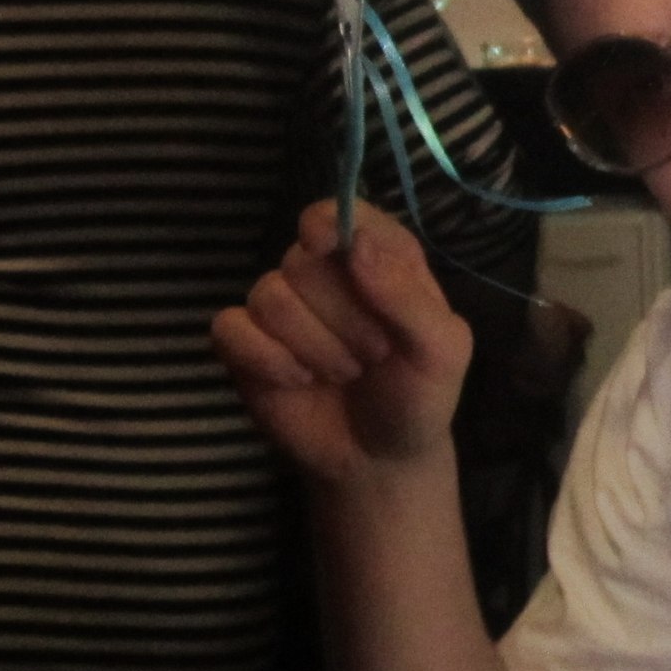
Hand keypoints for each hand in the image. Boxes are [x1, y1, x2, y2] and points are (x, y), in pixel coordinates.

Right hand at [213, 198, 472, 485]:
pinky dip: (266, 359)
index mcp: (379, 255)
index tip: (331, 248)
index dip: (329, 225)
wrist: (379, 459)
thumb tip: (356, 245)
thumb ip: (406, 296)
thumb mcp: (440, 350)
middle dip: (342, 319)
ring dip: (313, 346)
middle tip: (373, 356)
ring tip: (344, 373)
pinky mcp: (244, 343)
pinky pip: (230, 328)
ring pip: (269, 296)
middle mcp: (325, 271)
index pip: (339, 212)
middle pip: (303, 262)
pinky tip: (297, 380)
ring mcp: (281, 306)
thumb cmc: (418, 395)